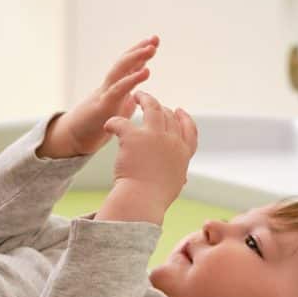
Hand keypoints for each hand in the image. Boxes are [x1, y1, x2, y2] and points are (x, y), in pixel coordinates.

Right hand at [39, 36, 159, 158]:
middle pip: (124, 62)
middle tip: (154, 39)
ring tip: (150, 49)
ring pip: (119, 71)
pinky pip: (117, 90)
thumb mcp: (115, 111)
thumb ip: (125, 102)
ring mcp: (104, 94)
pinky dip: (132, 79)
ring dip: (136, 58)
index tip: (154, 41)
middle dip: (139, 49)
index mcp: (114, 88)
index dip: (140, 53)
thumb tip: (136, 97)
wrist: (73, 139)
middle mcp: (109, 86)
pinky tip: (145, 72)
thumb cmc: (94, 125)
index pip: (128, 65)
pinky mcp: (102, 106)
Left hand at [97, 92, 197, 224]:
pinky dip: (114, 122)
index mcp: (183, 153)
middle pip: (169, 116)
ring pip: (152, 107)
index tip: (179, 110)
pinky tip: (108, 125)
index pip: (189, 130)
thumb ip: (178, 177)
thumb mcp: (174, 185)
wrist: (141, 200)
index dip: (184, 118)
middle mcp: (172, 141)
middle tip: (149, 101)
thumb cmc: (155, 198)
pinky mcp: (134, 137)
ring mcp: (154, 136)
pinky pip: (122, 122)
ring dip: (144, 99)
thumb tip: (183, 180)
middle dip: (160, 106)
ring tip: (135, 96)